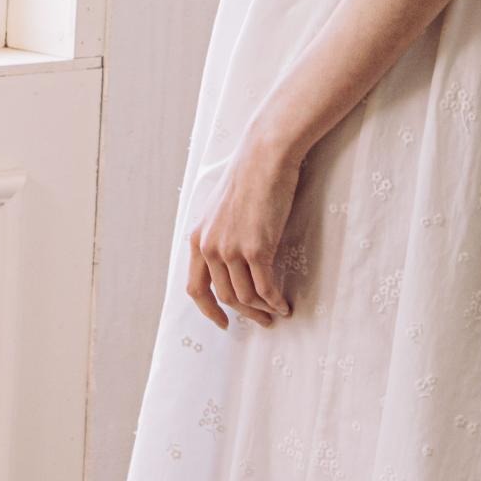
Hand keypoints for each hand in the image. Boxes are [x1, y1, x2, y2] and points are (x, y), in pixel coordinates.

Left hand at [186, 133, 299, 328]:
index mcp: (197, 239)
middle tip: (261, 321)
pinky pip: (265, 288)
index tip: (222, 322)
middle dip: (245, 314)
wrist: (264, 158)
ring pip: (245, 296)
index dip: (209, 310)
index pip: (196, 288)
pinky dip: (275, 301)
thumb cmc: (249, 178)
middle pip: (225, 296)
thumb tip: (231, 261)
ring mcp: (231, 249)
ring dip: (262, 310)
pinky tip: (284, 303)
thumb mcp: (220, 210)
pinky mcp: (256, 248)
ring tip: (276, 312)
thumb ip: (219, 235)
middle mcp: (209, 247)